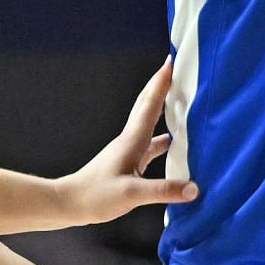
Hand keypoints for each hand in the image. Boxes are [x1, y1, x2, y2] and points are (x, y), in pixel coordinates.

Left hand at [60, 59, 198, 223]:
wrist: (69, 204)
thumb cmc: (95, 196)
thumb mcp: (132, 194)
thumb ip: (163, 190)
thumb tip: (194, 188)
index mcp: (132, 141)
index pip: (150, 105)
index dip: (162, 82)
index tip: (172, 60)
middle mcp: (131, 141)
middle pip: (148, 106)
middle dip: (161, 86)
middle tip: (175, 68)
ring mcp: (129, 151)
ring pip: (150, 123)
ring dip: (164, 109)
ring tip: (182, 101)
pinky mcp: (128, 164)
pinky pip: (151, 144)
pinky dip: (164, 138)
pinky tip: (174, 144)